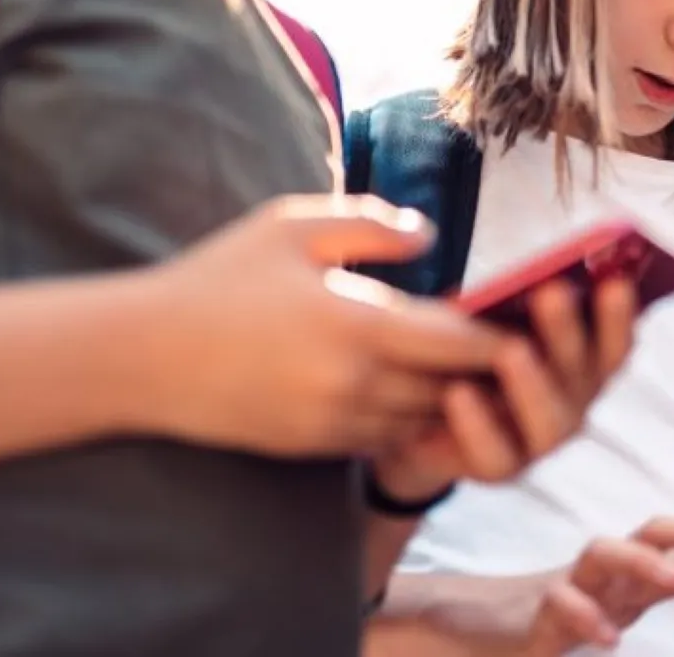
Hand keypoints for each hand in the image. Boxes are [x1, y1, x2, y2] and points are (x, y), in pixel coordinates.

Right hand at [135, 194, 508, 457]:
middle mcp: (353, 385)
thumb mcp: (292, 227)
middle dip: (483, 368)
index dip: (501, 334)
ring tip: (470, 366)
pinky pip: (384, 438)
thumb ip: (371, 225)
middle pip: (451, 387)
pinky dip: (407, 416)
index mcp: (356, 325)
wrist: (143, 356)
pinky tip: (414, 386)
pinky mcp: (314, 448)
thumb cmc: (219, 278)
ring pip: (422, 419)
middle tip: (517, 341)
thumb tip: (431, 237)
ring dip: (448, 397)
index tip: (531, 316)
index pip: (459, 342)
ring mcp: (333, 424)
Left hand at [373, 275, 639, 502]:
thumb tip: (536, 271)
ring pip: (551, 420)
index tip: (614, 281)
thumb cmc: (471, 345)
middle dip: (567, 331)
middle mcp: (576, 401)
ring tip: (509, 350)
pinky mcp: (502, 467)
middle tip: (551, 292)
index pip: (616, 340)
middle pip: (585, 372)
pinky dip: (478, 425)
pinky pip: (496, 454)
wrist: (423, 410)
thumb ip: (520, 298)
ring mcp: (543, 439)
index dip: (619, 314)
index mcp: (587, 359)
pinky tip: (458, 393)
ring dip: (532, 383)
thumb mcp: (494, 314)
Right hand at [524, 519, 673, 654]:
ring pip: (602, 551)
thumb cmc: (577, 609)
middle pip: (653, 531)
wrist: (499, 623)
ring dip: (643, 559)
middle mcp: (608, 569)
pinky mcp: (540, 615)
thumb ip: (673, 585)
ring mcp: (573, 585)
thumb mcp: (632, 596)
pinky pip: (560, 604)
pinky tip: (610, 639)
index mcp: (634, 568)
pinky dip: (586, 617)